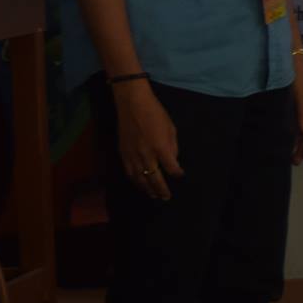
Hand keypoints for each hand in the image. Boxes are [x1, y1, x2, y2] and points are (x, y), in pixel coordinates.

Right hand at [115, 81, 182, 200]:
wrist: (132, 105)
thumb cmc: (155, 113)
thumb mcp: (170, 128)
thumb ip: (172, 146)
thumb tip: (172, 160)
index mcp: (160, 148)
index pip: (171, 168)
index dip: (176, 174)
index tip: (180, 176)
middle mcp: (146, 155)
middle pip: (154, 179)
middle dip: (161, 190)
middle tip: (166, 197)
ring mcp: (133, 156)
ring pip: (140, 179)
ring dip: (147, 189)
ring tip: (153, 195)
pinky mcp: (123, 154)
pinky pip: (129, 173)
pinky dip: (135, 181)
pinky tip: (139, 184)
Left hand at [291, 55, 302, 163]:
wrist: (289, 59)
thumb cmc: (298, 76)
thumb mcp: (301, 95)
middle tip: (297, 161)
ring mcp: (302, 107)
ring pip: (301, 128)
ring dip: (297, 142)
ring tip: (291, 156)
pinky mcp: (292, 105)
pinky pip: (294, 123)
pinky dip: (292, 133)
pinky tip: (287, 141)